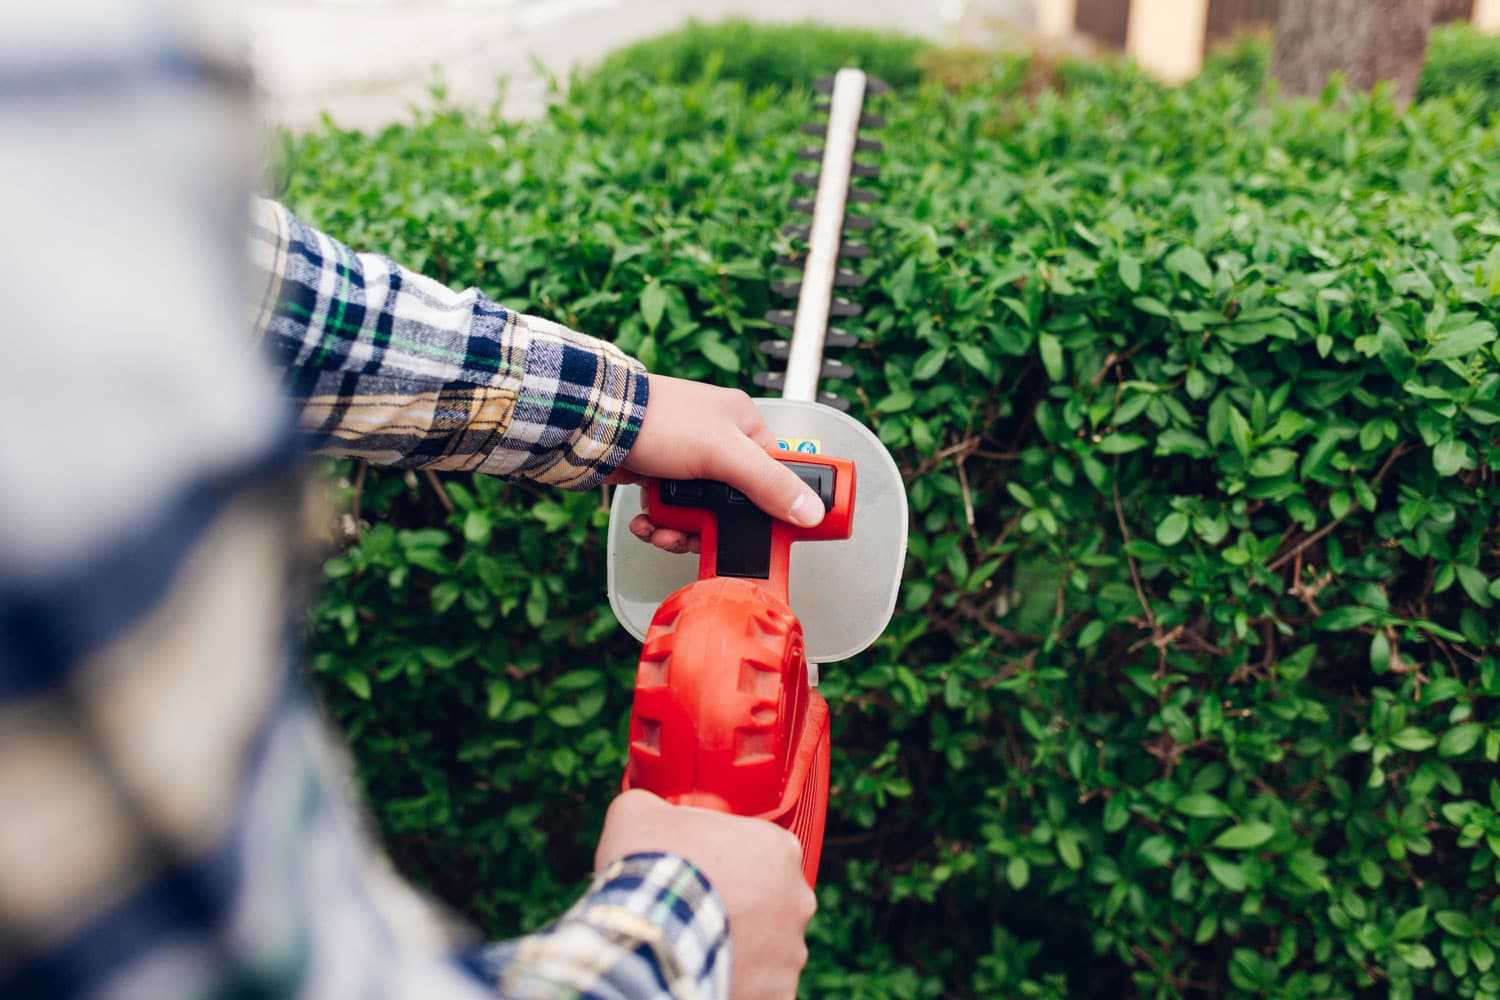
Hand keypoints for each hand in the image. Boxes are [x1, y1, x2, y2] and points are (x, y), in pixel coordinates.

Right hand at [596, 789, 815, 999]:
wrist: (648, 935)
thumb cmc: (652, 868)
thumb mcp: (640, 812)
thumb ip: (653, 805)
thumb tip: (644, 806)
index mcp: (779, 848)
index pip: (760, 850)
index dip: (726, 858)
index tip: (700, 868)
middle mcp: (798, 899)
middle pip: (770, 900)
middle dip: (739, 907)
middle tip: (696, 909)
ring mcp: (791, 952)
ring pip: (768, 948)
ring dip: (739, 948)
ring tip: (694, 947)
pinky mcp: (779, 994)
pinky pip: (761, 988)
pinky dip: (739, 984)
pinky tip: (705, 975)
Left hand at [609, 374, 823, 553]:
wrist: (595, 424)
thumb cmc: (659, 422)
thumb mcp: (723, 453)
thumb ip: (768, 484)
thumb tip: (810, 511)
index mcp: (742, 424)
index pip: (776, 472)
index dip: (776, 504)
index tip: (775, 533)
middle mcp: (717, 441)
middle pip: (735, 503)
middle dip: (715, 527)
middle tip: (700, 537)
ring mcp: (686, 461)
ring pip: (701, 513)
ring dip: (682, 531)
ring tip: (665, 533)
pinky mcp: (659, 476)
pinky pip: (672, 512)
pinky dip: (660, 524)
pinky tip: (648, 525)